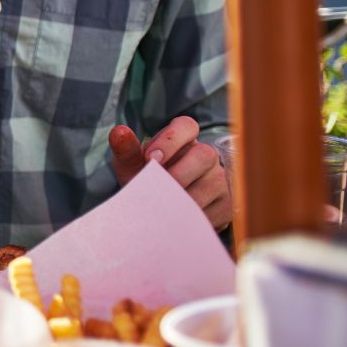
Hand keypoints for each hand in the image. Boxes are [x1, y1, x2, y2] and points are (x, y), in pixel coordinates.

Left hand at [110, 120, 231, 229]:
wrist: (159, 212)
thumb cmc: (146, 181)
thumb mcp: (133, 167)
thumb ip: (126, 151)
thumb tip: (119, 132)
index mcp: (183, 139)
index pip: (186, 126)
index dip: (170, 140)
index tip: (150, 158)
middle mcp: (206, 155)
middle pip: (204, 154)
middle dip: (178, 173)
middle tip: (157, 189)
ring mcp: (220, 179)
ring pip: (213, 183)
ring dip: (184, 198)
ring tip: (162, 207)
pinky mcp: (227, 204)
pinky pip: (216, 209)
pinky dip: (193, 216)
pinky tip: (176, 220)